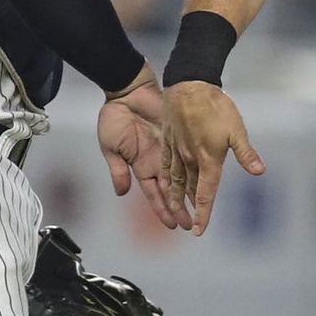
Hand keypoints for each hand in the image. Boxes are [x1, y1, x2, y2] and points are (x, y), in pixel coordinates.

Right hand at [99, 70, 186, 230]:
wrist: (127, 90)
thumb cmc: (114, 117)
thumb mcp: (110, 146)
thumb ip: (117, 170)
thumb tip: (122, 193)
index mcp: (140, 167)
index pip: (155, 195)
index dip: (163, 210)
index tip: (173, 225)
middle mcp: (155, 161)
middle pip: (171, 190)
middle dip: (179, 207)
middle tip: (191, 223)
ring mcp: (167, 148)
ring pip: (182, 175)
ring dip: (190, 190)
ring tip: (201, 205)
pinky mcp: (175, 135)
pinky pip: (187, 153)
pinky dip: (195, 165)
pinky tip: (205, 174)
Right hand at [161, 80, 265, 236]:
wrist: (189, 85)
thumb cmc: (215, 106)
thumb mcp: (237, 129)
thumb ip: (246, 153)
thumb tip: (259, 171)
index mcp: (208, 159)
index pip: (206, 193)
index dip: (203, 213)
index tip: (199, 230)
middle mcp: (190, 159)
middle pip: (190, 189)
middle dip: (189, 209)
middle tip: (187, 225)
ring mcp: (177, 149)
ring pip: (176, 179)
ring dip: (176, 197)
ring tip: (173, 211)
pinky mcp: (169, 140)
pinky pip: (166, 164)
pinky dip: (166, 178)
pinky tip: (165, 184)